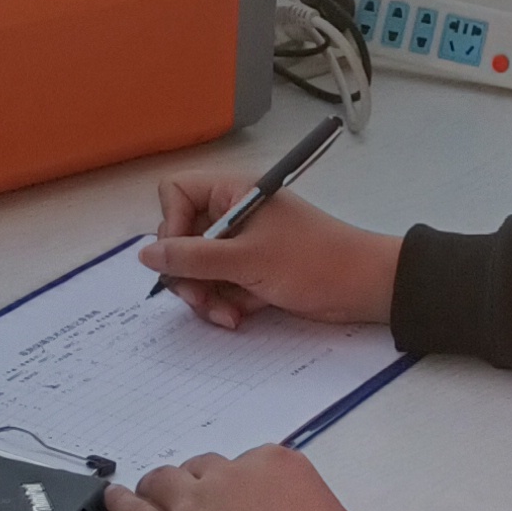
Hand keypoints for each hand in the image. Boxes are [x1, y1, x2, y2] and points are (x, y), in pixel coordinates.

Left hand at [107, 446, 369, 510]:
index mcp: (278, 465)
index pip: (251, 465)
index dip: (243, 488)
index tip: (244, 507)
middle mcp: (232, 475)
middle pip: (205, 470)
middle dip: (202, 487)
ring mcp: (193, 503)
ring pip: (163, 481)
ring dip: (160, 489)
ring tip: (151, 498)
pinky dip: (121, 502)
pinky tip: (114, 499)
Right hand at [138, 174, 400, 331]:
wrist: (365, 288)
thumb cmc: (313, 261)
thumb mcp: (247, 260)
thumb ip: (193, 258)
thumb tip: (146, 256)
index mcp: (233, 193)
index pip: (176, 194)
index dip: (170, 226)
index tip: (182, 257)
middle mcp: (233, 214)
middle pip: (182, 239)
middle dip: (188, 274)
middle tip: (200, 298)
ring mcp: (243, 245)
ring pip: (199, 269)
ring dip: (206, 296)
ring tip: (226, 315)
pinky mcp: (253, 272)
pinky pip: (220, 286)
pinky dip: (225, 304)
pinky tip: (241, 317)